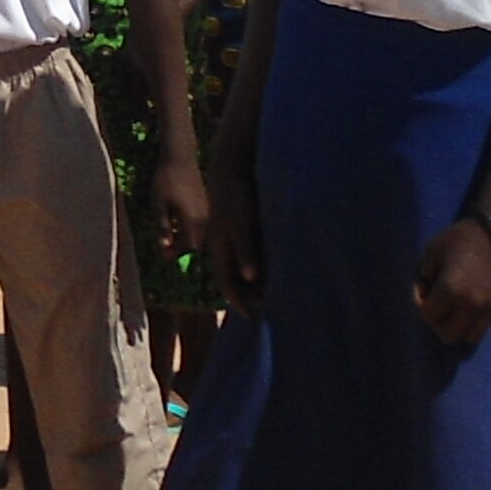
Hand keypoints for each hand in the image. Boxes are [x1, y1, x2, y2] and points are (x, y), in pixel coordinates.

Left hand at [151, 155, 212, 265]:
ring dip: (185, 237)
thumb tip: (164, 248)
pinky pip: (201, 223)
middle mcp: (204, 217)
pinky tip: (177, 220)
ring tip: (169, 232)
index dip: (177, 253)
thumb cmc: (165, 180)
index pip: (191, 248)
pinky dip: (190, 227)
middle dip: (180, 247)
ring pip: (199, 233)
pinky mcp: (207, 205)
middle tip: (163, 245)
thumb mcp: (158, 204)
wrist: (179, 158)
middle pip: (196, 243)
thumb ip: (162, 226)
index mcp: (193, 219)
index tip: (163, 253)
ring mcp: (207, 211)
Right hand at [207, 162, 264, 309]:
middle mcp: (222, 249)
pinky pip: (245, 258)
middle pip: (232, 281)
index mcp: (220, 250)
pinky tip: (269, 271)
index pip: (227, 285)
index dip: (240, 303)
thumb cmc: (235, 197)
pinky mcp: (237, 231)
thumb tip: (251, 279)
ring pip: (239, 270)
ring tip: (270, 296)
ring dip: (252, 285)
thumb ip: (246, 251)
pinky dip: (256, 269)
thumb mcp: (242, 225)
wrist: (229, 171)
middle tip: (266, 313)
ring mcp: (229, 240)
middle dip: (247, 298)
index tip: (255, 318)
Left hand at [413, 218, 490, 348]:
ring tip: (454, 311)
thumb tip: (424, 294)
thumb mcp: (433, 251)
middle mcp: (469, 305)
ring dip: (458, 327)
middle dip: (438, 323)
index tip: (423, 293)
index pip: (428, 316)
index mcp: (450, 290)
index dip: (421, 306)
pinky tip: (469, 308)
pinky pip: (484, 328)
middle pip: (448, 335)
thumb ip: (424, 276)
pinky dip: (473, 324)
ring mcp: (488, 309)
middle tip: (437, 306)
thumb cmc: (461, 238)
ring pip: (468, 337)